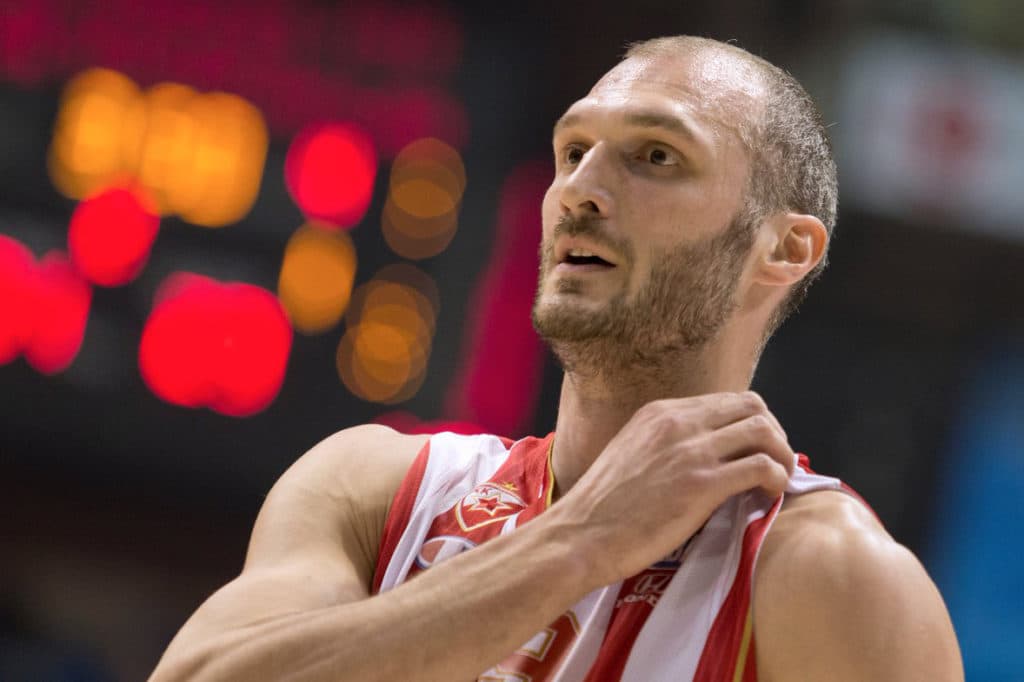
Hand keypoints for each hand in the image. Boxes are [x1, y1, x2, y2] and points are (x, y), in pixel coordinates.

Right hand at [549, 391, 794, 585]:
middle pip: (752, 406)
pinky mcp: (702, 484)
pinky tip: (770, 496)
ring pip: (763, 430)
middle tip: (773, 463)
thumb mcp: (630, 453)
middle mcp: (678, 422)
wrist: (580, 535)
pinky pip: (761, 467)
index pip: (726, 401)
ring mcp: (691, 451)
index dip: (750, 424)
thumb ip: (663, 444)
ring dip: (781, 455)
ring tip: (777, 480)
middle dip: (773, 433)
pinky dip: (776, 479)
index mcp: (660, 412)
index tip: (754, 451)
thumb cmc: (600, 506)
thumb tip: (698, 454)